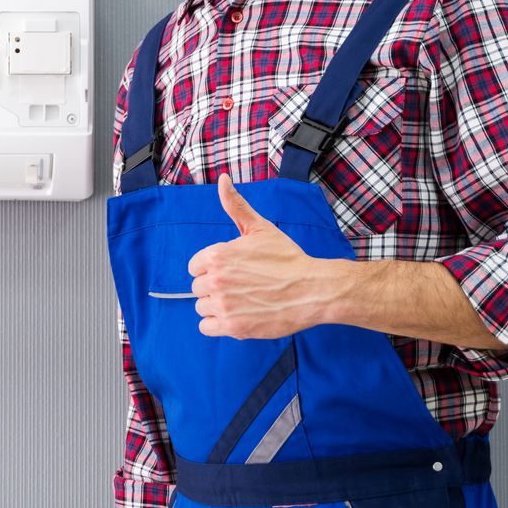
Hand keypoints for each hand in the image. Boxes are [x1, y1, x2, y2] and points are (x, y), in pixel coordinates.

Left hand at [187, 173, 332, 340]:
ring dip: (217, 306)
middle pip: (198, 288)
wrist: (312, 290)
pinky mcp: (232, 327)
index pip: (195, 266)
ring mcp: (223, 305)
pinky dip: (218, 324)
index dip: (212, 268)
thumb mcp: (260, 228)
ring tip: (241, 301)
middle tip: (240, 286)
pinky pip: (206, 327)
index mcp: (217, 255)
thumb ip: (235, 205)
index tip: (231, 271)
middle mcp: (216, 280)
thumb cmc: (287, 259)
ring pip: (202, 308)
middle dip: (215, 287)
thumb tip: (222, 179)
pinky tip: (236, 316)